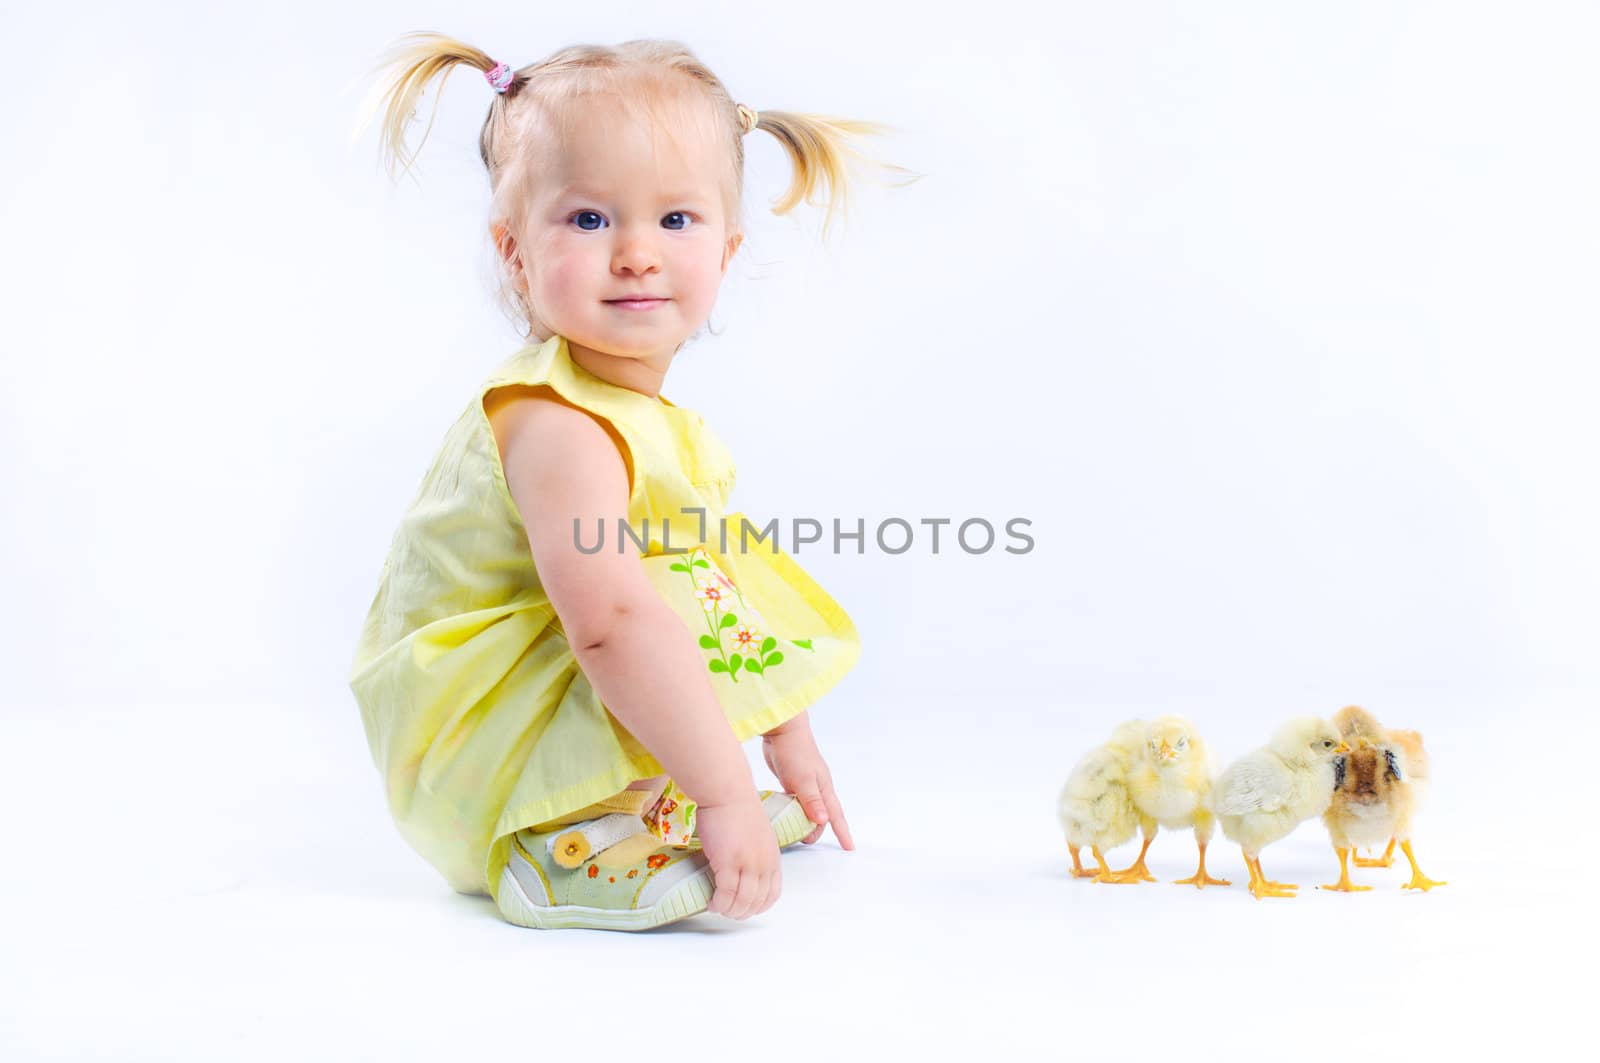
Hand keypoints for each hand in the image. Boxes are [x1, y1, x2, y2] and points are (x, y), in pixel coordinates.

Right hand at [693, 793, 781, 919]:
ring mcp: (747, 863)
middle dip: (742, 912)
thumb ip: (754, 852)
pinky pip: (726, 893)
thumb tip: (741, 868)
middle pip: (757, 901)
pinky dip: (719, 903)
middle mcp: (764, 863)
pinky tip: (712, 903)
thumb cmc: (736, 807)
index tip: (745, 907)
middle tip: (727, 911)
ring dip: (730, 911)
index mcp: (772, 856)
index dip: (759, 906)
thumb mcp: (756, 833)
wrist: (727, 791)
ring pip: (742, 901)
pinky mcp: (729, 861)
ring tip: (718, 908)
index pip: (772, 893)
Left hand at [762, 713, 855, 848]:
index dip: (843, 832)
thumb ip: (811, 801)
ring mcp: (805, 784)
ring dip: (803, 822)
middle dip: (816, 831)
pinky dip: (792, 811)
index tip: (850, 848)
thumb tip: (823, 822)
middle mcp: (817, 788)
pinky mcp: (792, 780)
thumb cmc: (795, 752)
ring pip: (808, 810)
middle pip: (821, 816)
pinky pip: (796, 801)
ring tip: (795, 833)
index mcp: (824, 789)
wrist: (783, 730)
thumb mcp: (803, 779)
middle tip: (804, 842)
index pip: (836, 815)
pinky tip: (784, 815)